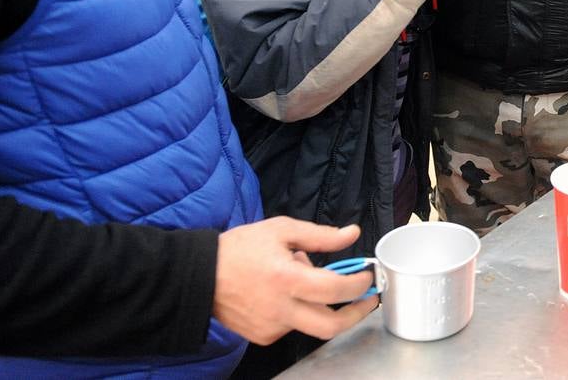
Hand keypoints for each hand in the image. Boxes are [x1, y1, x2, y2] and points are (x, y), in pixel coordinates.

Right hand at [213, 217, 376, 344]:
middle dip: (357, 314)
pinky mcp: (262, 336)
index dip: (358, 284)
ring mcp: (270, 327)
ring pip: (311, 323)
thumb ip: (321, 235)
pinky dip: (298, 310)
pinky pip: (292, 326)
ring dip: (320, 304)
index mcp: (286, 279)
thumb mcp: (281, 230)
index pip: (334, 289)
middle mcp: (280, 309)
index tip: (368, 276)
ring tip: (303, 279)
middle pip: (331, 326)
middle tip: (367, 299)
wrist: (199, 276)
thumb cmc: (239, 249)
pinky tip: (285, 292)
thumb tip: (351, 234)